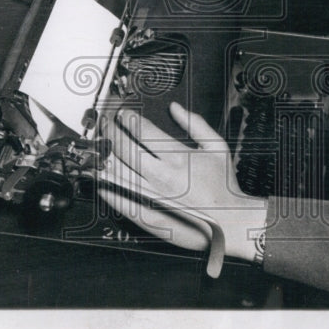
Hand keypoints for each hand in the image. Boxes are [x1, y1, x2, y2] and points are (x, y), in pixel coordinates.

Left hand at [97, 103, 268, 261]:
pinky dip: (107, 186)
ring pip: (118, 171)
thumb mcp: (217, 147)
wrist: (229, 220)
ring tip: (99, 146)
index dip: (128, 118)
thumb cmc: (223, 185)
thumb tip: (175, 108)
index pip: (143, 130)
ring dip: (105, 156)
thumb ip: (195, 124)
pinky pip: (119, 197)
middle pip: (124, 147)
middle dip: (111, 131)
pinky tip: (101, 177)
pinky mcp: (147, 212)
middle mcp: (161, 175)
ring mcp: (152, 195)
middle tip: (105, 124)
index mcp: (177, 156)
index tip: (122, 113)